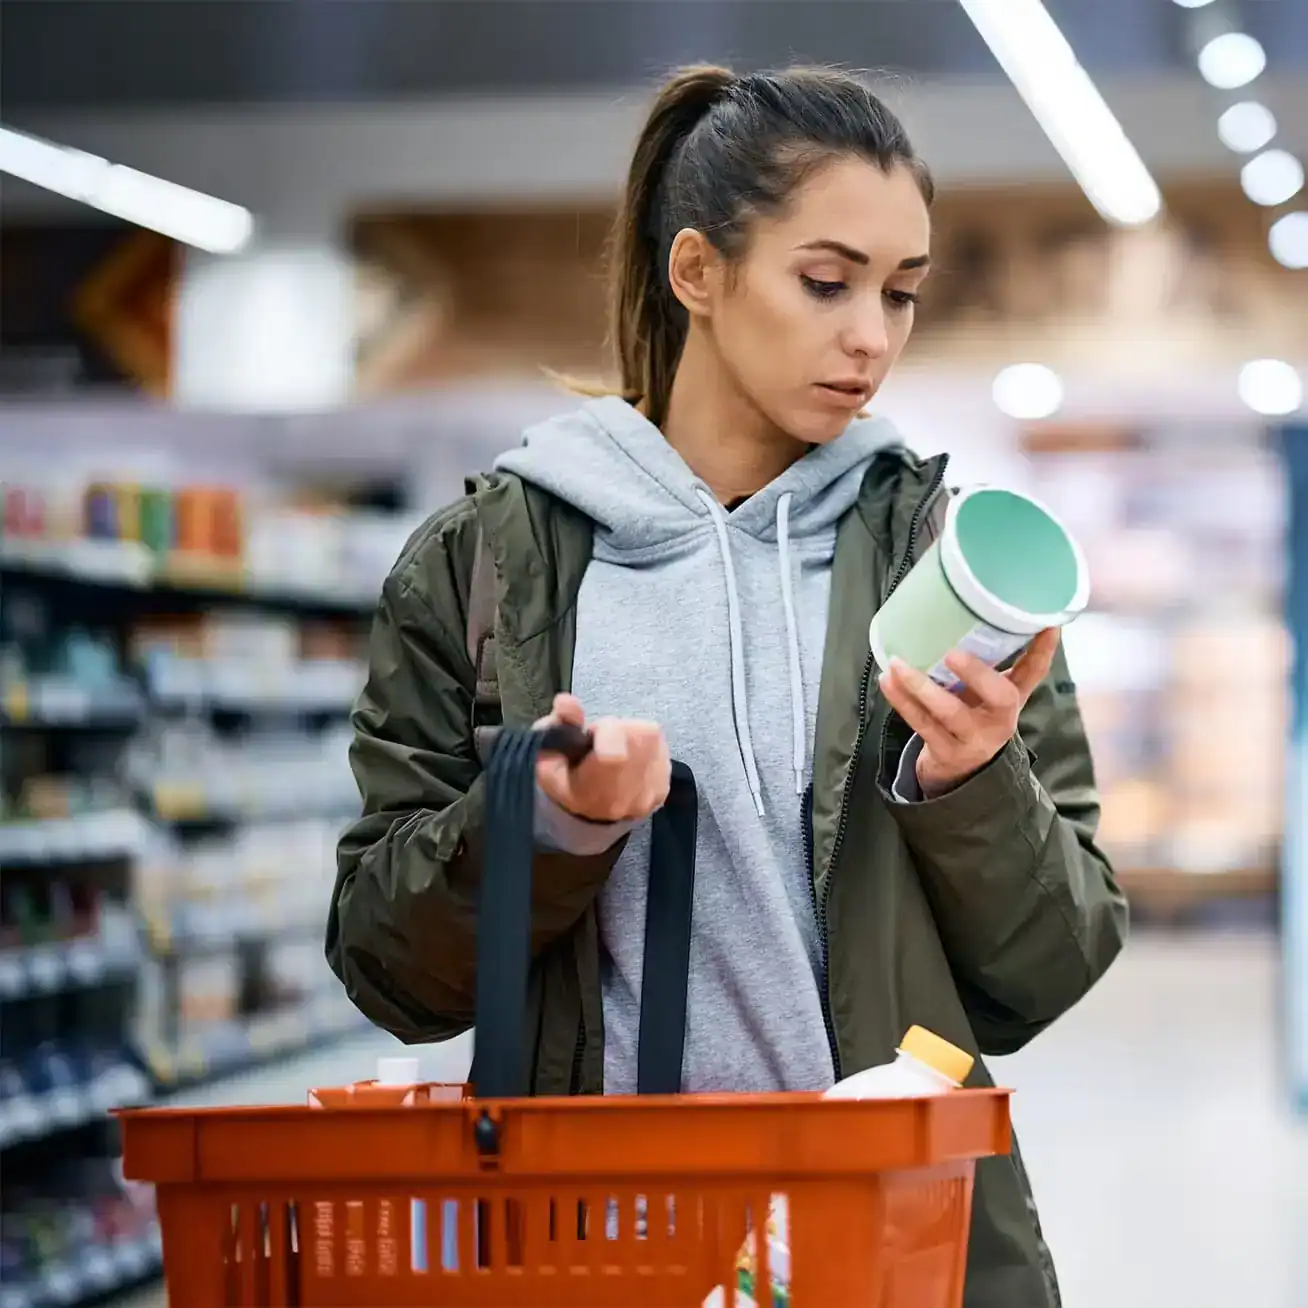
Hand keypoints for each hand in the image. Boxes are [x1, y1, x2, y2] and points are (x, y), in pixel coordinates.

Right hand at [534, 693, 670, 822]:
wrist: (587, 813)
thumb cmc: (564, 780)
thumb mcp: (547, 755)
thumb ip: (556, 725)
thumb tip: (566, 701)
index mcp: (591, 793)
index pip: (615, 755)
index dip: (606, 730)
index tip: (592, 734)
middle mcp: (625, 798)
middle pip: (639, 737)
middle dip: (619, 728)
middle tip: (601, 740)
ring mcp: (649, 794)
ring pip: (652, 737)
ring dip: (633, 732)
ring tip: (615, 747)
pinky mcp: (664, 787)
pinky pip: (661, 746)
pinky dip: (645, 743)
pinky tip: (629, 755)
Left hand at [879, 629, 1059, 798]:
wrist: (960, 771)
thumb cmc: (972, 716)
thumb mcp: (987, 694)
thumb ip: (988, 662)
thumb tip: (976, 611)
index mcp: (1012, 699)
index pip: (1034, 672)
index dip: (1044, 650)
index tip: (1048, 625)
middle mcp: (1000, 720)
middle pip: (1000, 697)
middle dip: (978, 674)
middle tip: (953, 653)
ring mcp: (974, 739)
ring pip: (949, 712)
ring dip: (921, 687)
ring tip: (899, 664)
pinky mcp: (946, 751)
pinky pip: (922, 724)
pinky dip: (902, 701)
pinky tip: (888, 680)